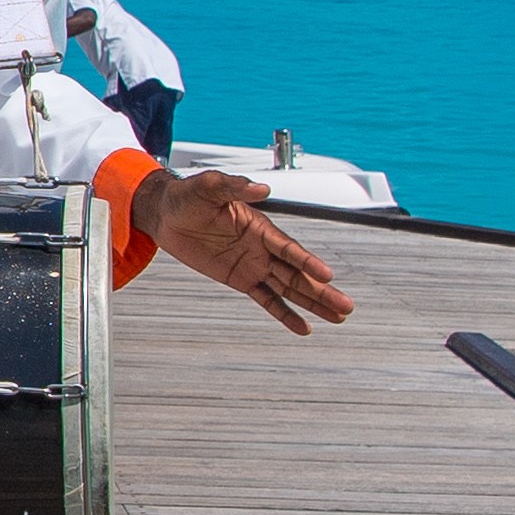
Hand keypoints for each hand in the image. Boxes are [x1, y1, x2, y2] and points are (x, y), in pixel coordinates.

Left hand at [131, 165, 354, 332]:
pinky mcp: (240, 279)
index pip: (289, 249)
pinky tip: (304, 327)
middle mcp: (263, 248)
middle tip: (347, 306)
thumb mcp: (208, 187)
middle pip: (297, 274)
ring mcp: (254, 265)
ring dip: (313, 303)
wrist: (167, 214)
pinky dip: (284, 313)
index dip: (308, 262)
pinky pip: (266, 299)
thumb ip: (233, 187)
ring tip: (339, 317)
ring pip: (289, 289)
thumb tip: (261, 188)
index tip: (328, 275)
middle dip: (322, 291)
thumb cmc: (189, 196)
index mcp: (260, 227)